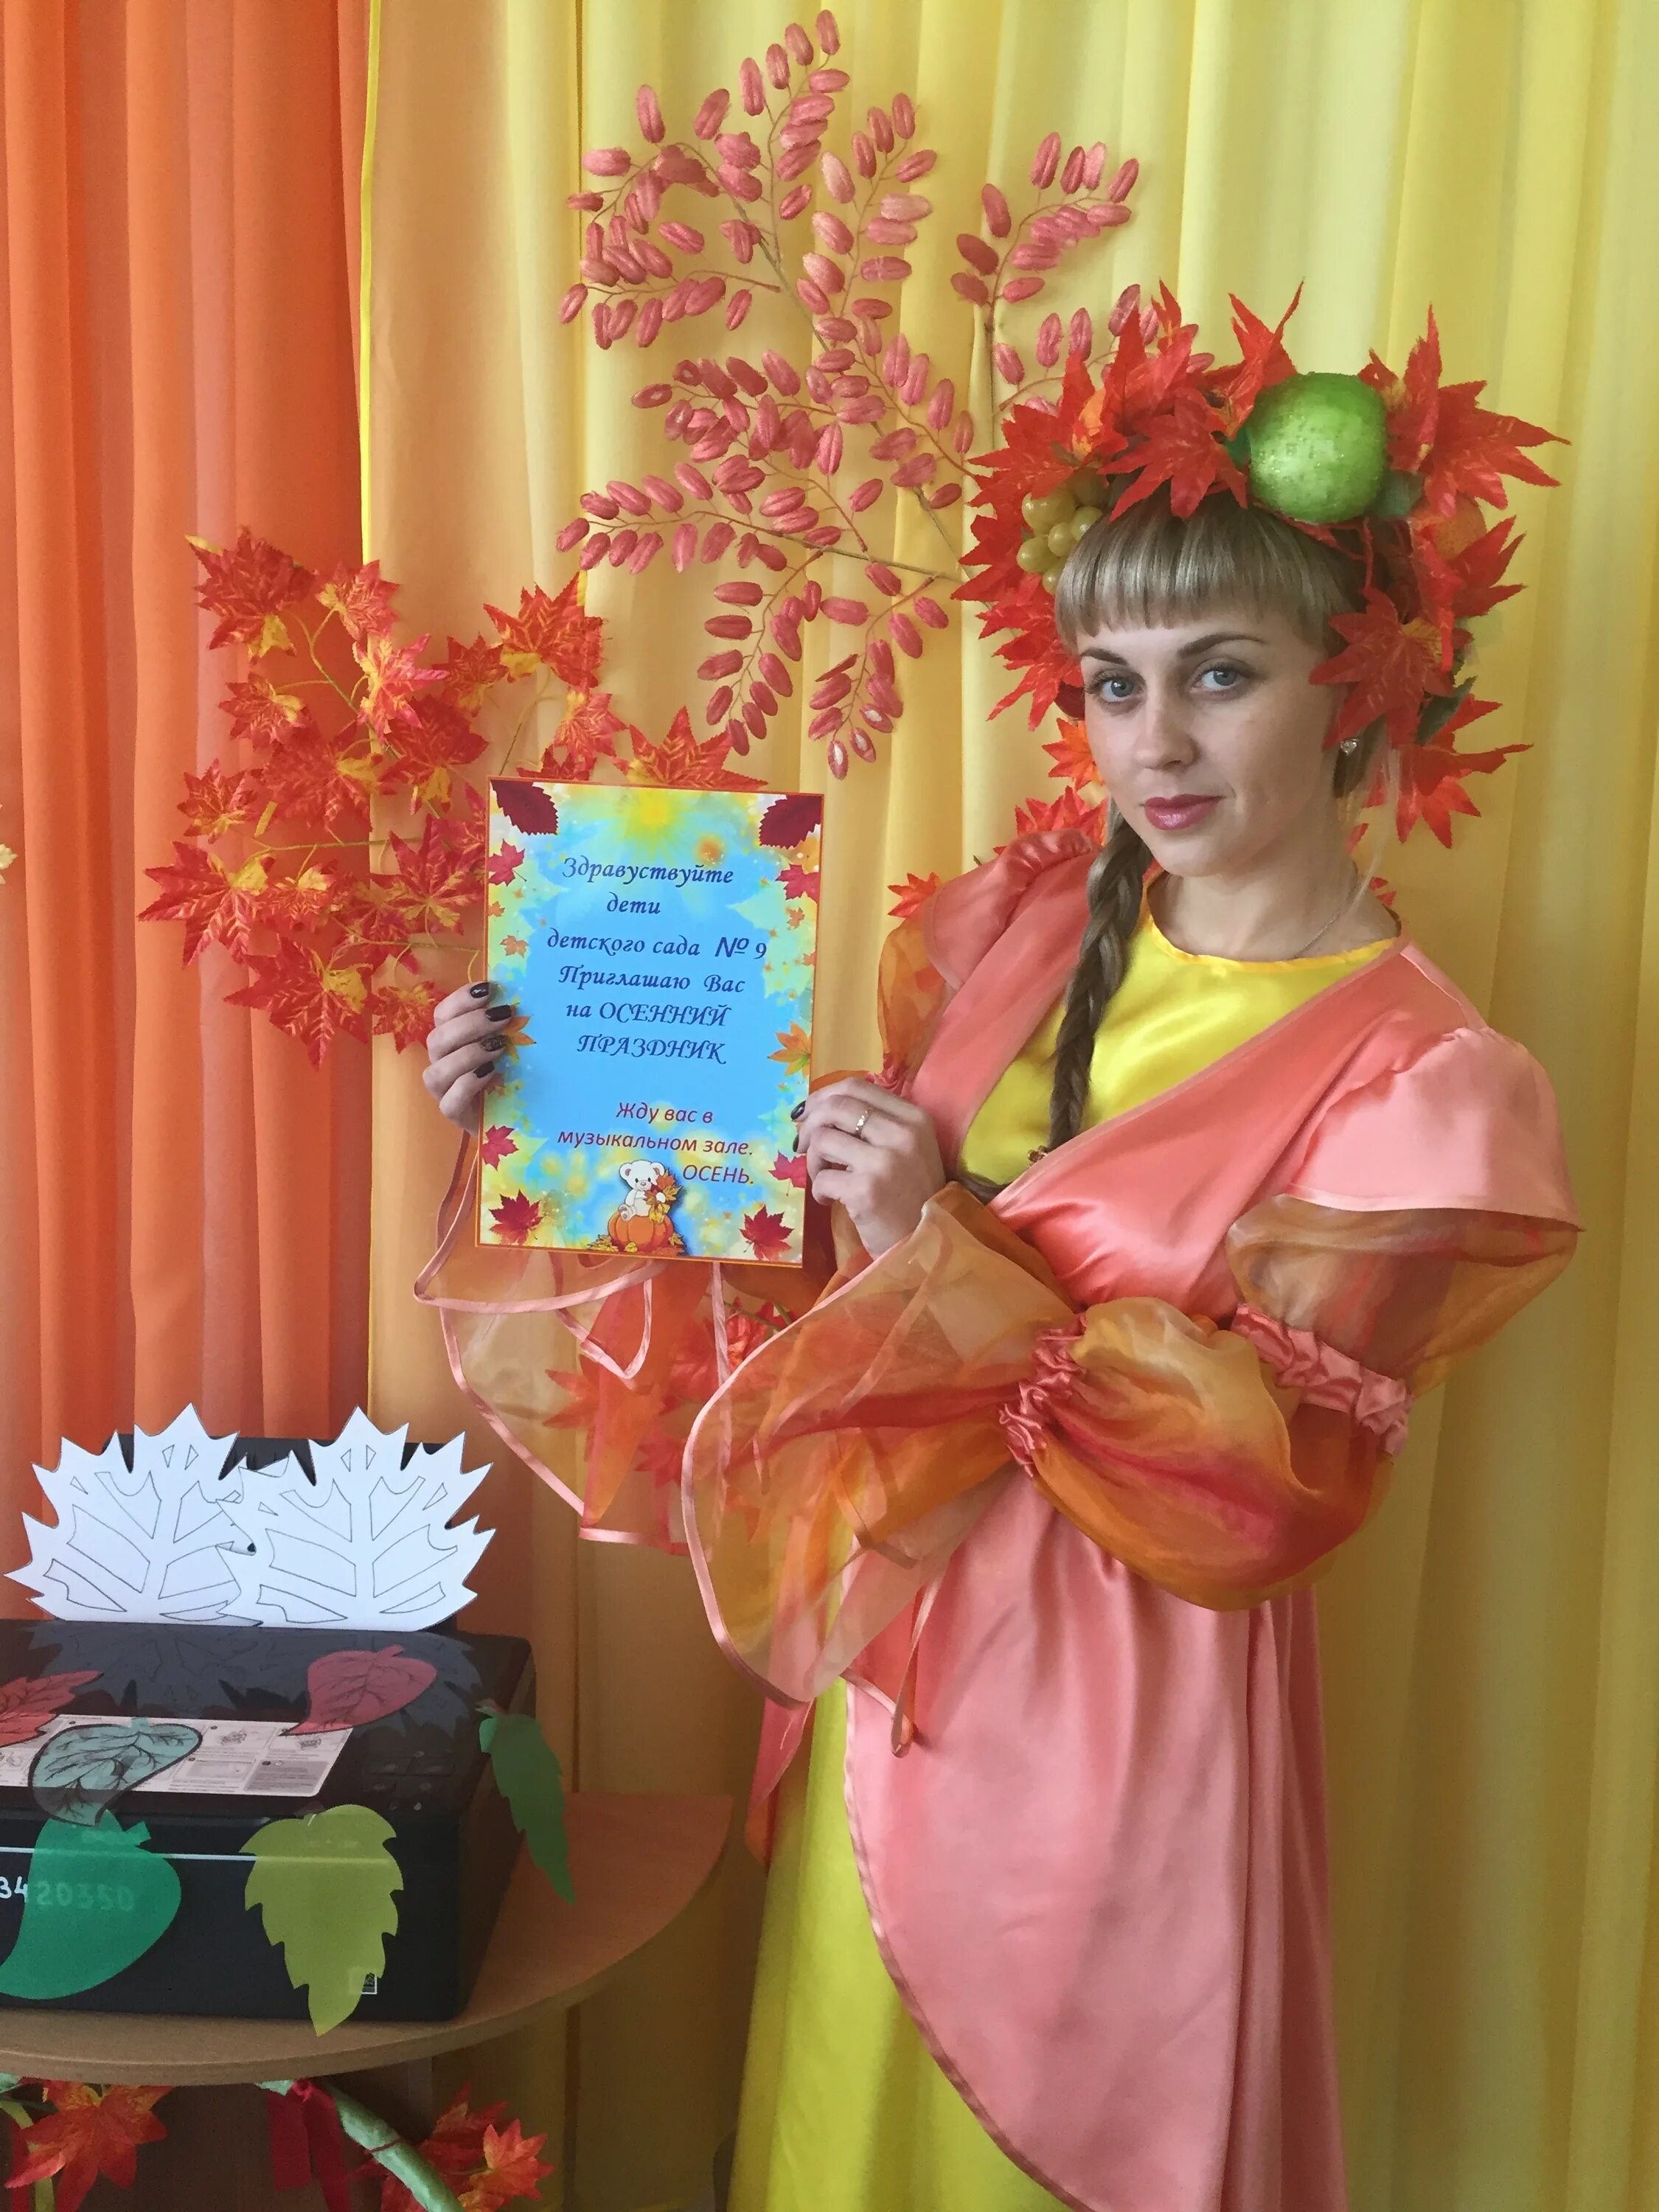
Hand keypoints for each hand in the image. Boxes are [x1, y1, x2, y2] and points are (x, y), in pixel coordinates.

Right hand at [423, 981, 515, 1135]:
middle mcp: (442, 1062)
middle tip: (503, 1017)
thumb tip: (519, 998)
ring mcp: (444, 1090)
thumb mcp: (510, 1045)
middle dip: (470, 1024)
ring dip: (468, 1054)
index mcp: (451, 1040)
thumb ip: (505, 1024)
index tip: (489, 989)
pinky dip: (467, 1085)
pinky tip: (490, 1075)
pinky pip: (449, 1101)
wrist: (512, 1114)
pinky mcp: (453, 1114)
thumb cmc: (509, 1074)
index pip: (442, 1014)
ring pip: (437, 1070)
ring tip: (498, 1047)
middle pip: (437, 1038)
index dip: (461, 999)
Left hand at [798, 1076, 945, 1256]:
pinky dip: (819, 1191)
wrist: (926, 1243)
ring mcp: (884, 1162)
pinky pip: (822, 1178)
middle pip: (836, 1108)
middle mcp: (901, 1134)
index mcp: (914, 1118)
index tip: (807, 1112)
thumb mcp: (907, 1148)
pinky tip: (830, 1201)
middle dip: (809, 1125)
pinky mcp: (865, 1190)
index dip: (823, 1096)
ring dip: (813, 1162)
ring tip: (824, 1179)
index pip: (857, 1086)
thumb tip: (817, 1108)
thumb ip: (875, 1123)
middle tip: (801, 1145)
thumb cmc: (912, 1195)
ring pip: (823, 1140)